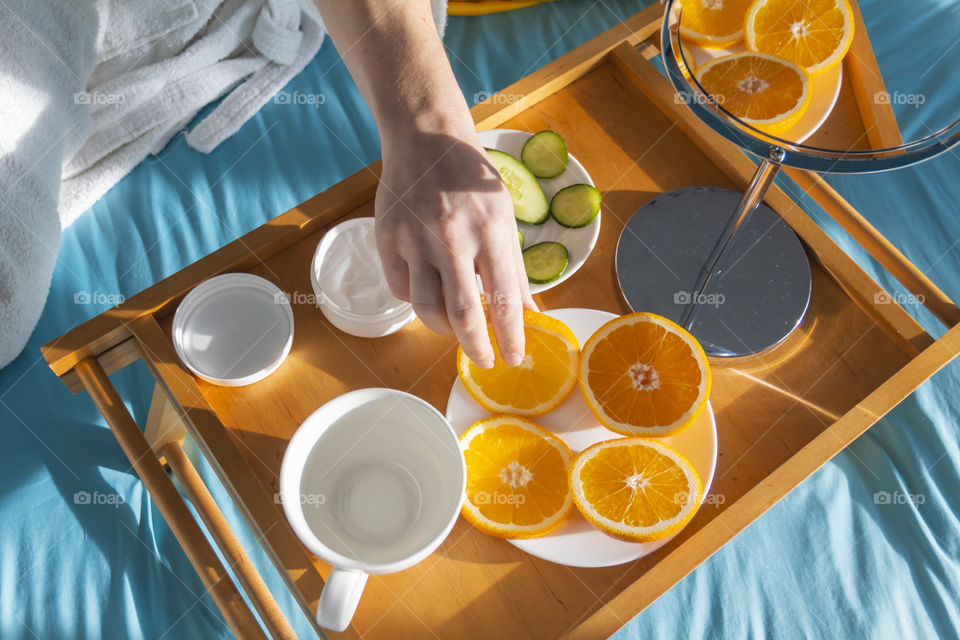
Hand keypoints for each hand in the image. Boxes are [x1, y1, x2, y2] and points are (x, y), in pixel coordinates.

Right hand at [375, 124, 536, 367]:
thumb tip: (528, 311)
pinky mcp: (387, 239)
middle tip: (484, 360)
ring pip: (426, 309)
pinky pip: (401, 289)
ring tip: (456, 329)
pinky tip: (430, 295)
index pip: (504, 300)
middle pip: (462, 314)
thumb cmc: (471, 178)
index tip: (514, 358)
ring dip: (444, 329)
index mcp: (489, 232)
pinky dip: (418, 302)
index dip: (511, 337)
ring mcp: (414, 240)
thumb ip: (514, 267)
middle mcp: (451, 239)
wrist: (426, 138)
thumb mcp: (505, 217)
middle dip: (477, 347)